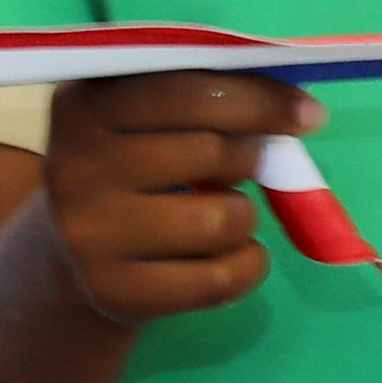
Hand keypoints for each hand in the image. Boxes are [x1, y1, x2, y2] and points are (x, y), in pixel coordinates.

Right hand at [40, 68, 319, 327]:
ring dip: (244, 215)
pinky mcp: (114, 292)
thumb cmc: (132, 171)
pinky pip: (220, 278)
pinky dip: (247, 265)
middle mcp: (75, 166)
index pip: (186, 91)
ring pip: (220, 219)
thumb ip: (204, 97)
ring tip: (222, 214)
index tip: (308, 114)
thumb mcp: (143, 121)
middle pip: (209, 152)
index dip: (258, 100)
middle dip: (250, 156)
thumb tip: (297, 107)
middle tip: (248, 164)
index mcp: (83, 104)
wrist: (72, 261)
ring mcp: (89, 234)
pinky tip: (228, 256)